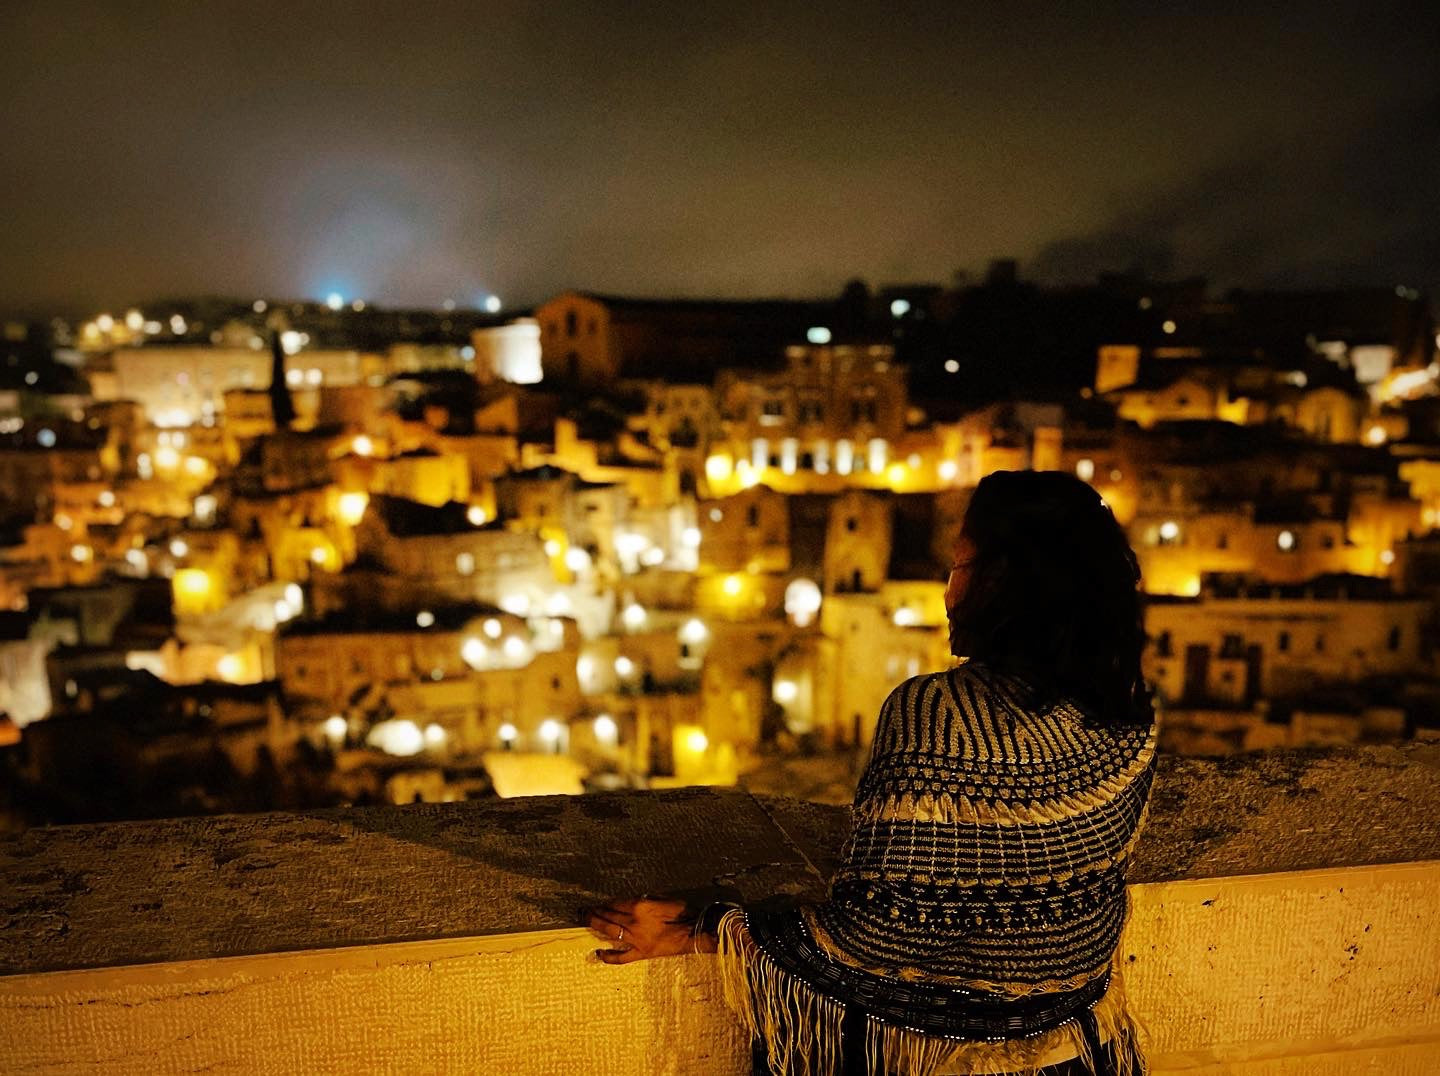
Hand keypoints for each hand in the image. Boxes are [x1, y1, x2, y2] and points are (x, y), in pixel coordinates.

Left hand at [582, 897, 717, 963]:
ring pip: (611, 932)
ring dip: (596, 926)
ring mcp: (636, 939)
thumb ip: (647, 899)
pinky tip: (598, 954)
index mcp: (640, 906)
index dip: (606, 902)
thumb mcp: (665, 898)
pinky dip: (609, 956)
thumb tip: (634, 900)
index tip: (598, 902)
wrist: (695, 933)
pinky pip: (622, 957)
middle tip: (582, 911)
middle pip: (609, 915)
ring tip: (586, 921)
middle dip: (594, 912)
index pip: (616, 903)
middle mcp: (634, 922)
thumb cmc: (684, 912)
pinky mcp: (641, 953)